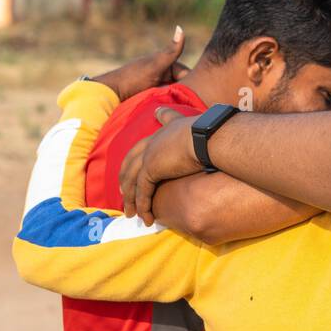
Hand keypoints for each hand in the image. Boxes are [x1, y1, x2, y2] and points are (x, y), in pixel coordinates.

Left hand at [91, 26, 189, 101]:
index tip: (192, 96)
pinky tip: (171, 111)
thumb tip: (180, 28)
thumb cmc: (133, 77)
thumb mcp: (155, 65)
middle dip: (184, 94)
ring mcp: (161, 86)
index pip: (189, 75)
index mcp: (168, 64)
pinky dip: (171, 105)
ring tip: (177, 109)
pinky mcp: (156, 97)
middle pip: (184, 86)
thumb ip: (171, 51)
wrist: (111, 93)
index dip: (192, 85)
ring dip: (178, 101)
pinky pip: (169, 102)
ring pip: (177, 95)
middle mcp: (166, 75)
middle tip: (182, 104)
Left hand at [118, 107, 201, 222]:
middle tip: (123, 195)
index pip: (140, 148)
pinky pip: (142, 192)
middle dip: (125, 182)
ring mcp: (148, 157)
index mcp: (159, 134)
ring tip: (132, 214)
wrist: (206, 135)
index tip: (128, 169)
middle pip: (129, 166)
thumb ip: (171, 117)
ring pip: (132, 182)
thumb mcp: (186, 122)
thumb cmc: (206, 132)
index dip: (133, 161)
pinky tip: (146, 218)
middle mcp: (150, 144)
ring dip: (131, 200)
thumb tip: (164, 112)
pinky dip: (143, 206)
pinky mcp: (151, 170)